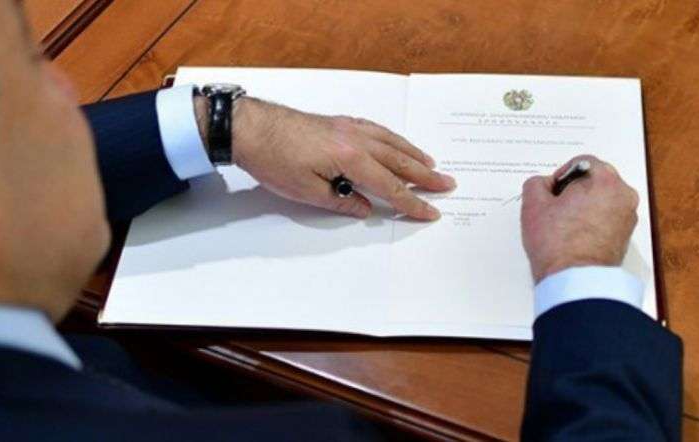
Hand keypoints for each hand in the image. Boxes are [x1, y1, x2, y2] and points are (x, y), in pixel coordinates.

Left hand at [229, 98, 455, 219]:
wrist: (250, 128)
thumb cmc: (273, 159)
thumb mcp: (307, 192)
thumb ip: (340, 201)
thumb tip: (363, 208)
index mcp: (351, 158)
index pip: (390, 186)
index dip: (411, 202)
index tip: (430, 211)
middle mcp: (356, 139)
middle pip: (399, 160)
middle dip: (424, 175)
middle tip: (447, 184)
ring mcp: (347, 127)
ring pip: (390, 141)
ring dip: (413, 153)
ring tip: (430, 164)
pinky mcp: (337, 122)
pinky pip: (376, 129)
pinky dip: (392, 138)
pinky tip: (395, 143)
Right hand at [521, 155, 638, 282]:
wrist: (574, 280)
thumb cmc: (557, 244)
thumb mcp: (533, 205)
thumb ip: (536, 184)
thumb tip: (543, 185)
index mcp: (605, 180)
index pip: (582, 162)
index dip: (561, 175)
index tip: (551, 193)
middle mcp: (623, 195)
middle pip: (595, 181)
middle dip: (574, 190)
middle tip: (555, 208)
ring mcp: (627, 217)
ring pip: (602, 200)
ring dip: (583, 207)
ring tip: (563, 225)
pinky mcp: (625, 237)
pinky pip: (607, 219)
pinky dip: (592, 222)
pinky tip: (574, 236)